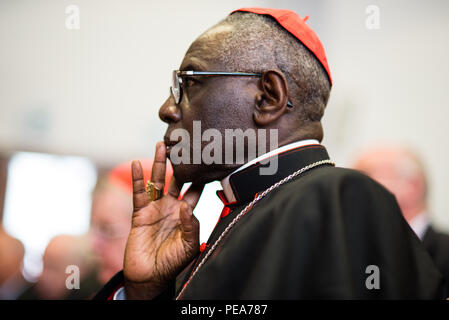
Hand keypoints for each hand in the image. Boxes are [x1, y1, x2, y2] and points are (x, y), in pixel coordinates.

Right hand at [123, 142, 203, 298]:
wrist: (150, 276)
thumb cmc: (173, 261)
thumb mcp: (189, 245)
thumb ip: (192, 225)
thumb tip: (186, 205)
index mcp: (186, 213)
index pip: (195, 190)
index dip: (201, 177)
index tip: (208, 160)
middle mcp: (171, 206)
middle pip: (177, 179)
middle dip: (180, 163)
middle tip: (186, 144)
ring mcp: (155, 208)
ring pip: (157, 180)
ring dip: (159, 163)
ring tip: (162, 144)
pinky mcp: (140, 213)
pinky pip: (138, 193)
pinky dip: (137, 179)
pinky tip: (137, 164)